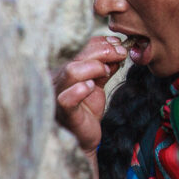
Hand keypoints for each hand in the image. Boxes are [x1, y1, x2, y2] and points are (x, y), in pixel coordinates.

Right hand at [52, 36, 127, 153]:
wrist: (84, 135)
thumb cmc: (87, 108)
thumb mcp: (98, 83)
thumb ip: (105, 67)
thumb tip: (117, 50)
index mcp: (63, 69)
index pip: (79, 48)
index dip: (100, 43)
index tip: (118, 44)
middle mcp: (57, 79)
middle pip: (77, 56)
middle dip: (103, 51)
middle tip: (121, 53)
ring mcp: (57, 95)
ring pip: (71, 71)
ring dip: (94, 67)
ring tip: (106, 72)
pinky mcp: (64, 112)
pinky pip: (67, 98)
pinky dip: (81, 90)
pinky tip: (92, 87)